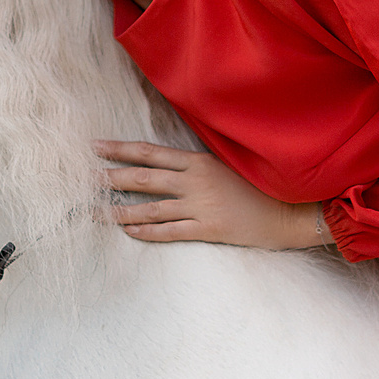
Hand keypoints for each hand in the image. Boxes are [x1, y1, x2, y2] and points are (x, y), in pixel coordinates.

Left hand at [98, 140, 334, 249]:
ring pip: (151, 208)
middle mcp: (196, 180)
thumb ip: (198, 165)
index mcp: (199, 160)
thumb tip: (169, 164)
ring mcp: (201, 205)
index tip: (95, 147)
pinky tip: (129, 232)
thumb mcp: (228, 165)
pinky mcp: (209, 228)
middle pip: (144, 178)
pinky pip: (170, 231)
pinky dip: (147, 232)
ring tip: (96, 211)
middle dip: (111, 178)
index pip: (150, 152)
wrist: (292, 209)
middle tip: (85, 179)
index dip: (120, 149)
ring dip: (120, 210)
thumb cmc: (261, 185)